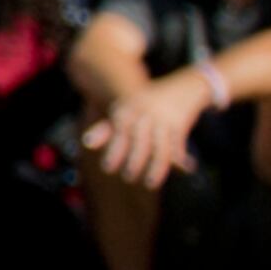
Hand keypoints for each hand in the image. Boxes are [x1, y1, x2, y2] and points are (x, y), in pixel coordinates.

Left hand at [85, 74, 210, 190]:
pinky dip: (178, 158)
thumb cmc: (147, 103)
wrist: (184, 86)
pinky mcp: (181, 124)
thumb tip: (87, 143)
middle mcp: (145, 112)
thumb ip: (107, 127)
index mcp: (128, 107)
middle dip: (133, 159)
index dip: (114, 149)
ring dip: (156, 166)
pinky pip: (177, 144)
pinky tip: (182, 169)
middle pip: (139, 139)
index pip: (119, 130)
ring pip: (160, 146)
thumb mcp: (128, 110)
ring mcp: (164, 118)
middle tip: (127, 177)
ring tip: (149, 184)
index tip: (107, 168)